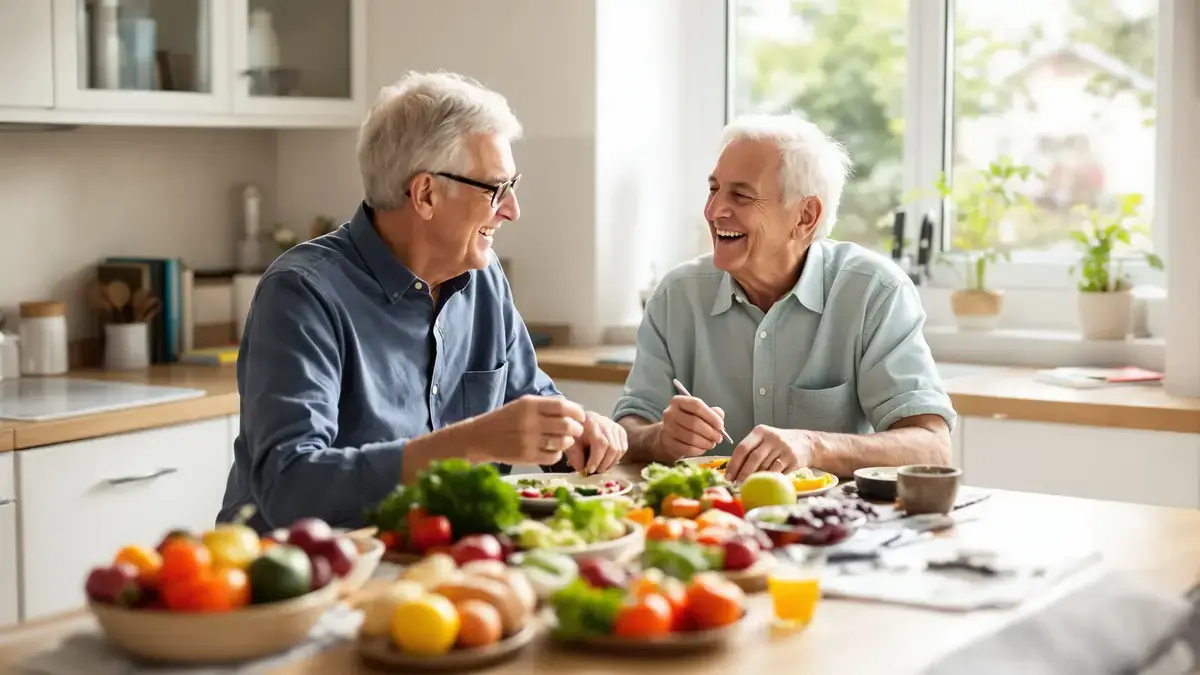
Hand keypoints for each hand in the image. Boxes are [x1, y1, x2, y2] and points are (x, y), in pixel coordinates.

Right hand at [467, 395, 586, 465]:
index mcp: (529, 405)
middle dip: (576, 429)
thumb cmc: (505, 419)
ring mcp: (529, 440)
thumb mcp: (522, 404)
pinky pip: (553, 457)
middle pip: (566, 425)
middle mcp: (530, 421)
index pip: (562, 406)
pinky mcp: (527, 457)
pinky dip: (557, 454)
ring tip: (563, 440)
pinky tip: (552, 450)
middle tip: (576, 430)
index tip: (580, 417)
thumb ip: (546, 405)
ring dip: (568, 442)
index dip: (576, 412)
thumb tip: (573, 408)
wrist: (480, 437)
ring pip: (562, 442)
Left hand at [565, 412, 627, 474]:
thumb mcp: (571, 444)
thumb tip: (583, 470)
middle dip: (604, 463)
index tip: (590, 470)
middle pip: (612, 447)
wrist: (583, 422)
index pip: (600, 443)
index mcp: (591, 423)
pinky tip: (607, 461)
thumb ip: (575, 458)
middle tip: (596, 471)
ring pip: (619, 449)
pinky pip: (623, 448)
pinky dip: (616, 458)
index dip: (597, 459)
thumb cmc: (576, 434)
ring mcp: (615, 426)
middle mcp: (606, 422)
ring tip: (601, 467)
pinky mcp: (621, 431)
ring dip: (610, 463)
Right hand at [657, 395, 725, 461]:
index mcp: (678, 401)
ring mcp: (667, 429)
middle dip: (710, 432)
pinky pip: (687, 448)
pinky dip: (698, 450)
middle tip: (719, 438)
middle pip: (694, 422)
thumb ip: (712, 412)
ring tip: (712, 444)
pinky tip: (703, 448)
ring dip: (706, 442)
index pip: (696, 405)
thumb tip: (720, 416)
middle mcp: (670, 413)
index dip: (711, 416)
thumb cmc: (687, 422)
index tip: (720, 425)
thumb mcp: (699, 413)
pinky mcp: (668, 443)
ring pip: (691, 438)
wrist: (668, 436)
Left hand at [725, 425, 812, 482]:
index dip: (733, 464)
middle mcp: (772, 437)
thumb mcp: (764, 440)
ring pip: (765, 467)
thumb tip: (733, 470)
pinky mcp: (793, 459)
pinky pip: (777, 472)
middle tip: (736, 485)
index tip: (728, 476)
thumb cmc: (779, 444)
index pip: (742, 448)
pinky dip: (768, 479)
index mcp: (760, 431)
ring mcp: (783, 448)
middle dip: (743, 474)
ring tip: (748, 486)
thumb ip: (750, 450)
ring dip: (755, 478)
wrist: (806, 443)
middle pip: (753, 458)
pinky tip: (763, 484)